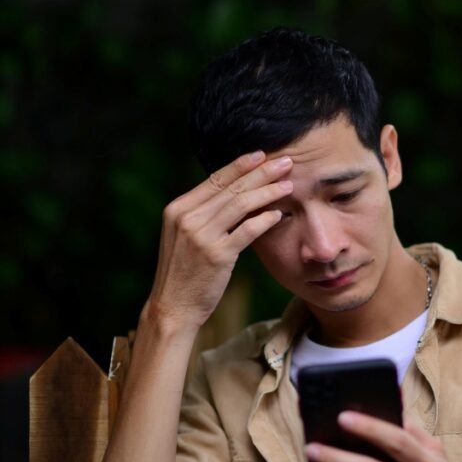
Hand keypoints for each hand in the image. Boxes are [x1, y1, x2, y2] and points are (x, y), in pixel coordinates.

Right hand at [145, 151, 292, 330]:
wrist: (173, 307)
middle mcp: (187, 218)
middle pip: (231, 187)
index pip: (215, 179)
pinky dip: (265, 219)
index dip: (240, 165)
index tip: (261, 155)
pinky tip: (279, 213)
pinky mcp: (216, 255)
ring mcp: (201, 236)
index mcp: (178, 209)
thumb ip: (203, 215)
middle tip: (285, 162)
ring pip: (241, 204)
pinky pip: (247, 230)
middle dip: (261, 172)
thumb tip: (233, 193)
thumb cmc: (184, 273)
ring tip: (288, 185)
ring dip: (268, 192)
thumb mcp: (184, 236)